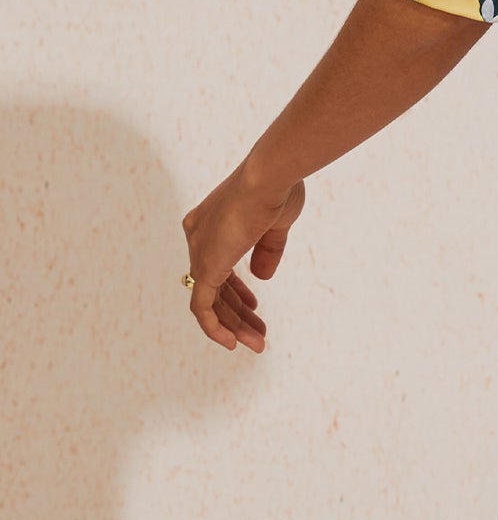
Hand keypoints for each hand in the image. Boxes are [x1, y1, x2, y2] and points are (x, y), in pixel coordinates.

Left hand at [181, 162, 305, 352]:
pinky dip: (215, 328)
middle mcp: (198, 236)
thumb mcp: (275, 225)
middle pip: (216, 285)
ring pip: (211, 300)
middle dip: (238, 312)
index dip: (236, 288)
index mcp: (211, 222)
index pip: (218, 264)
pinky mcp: (205, 266)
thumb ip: (267, 251)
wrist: (269, 176)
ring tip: (257, 344)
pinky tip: (233, 343)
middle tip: (258, 333)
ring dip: (234, 326)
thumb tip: (261, 278)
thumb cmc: (277, 189)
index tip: (254, 304)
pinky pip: (202, 307)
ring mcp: (199, 251)